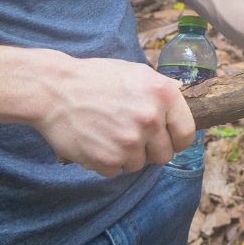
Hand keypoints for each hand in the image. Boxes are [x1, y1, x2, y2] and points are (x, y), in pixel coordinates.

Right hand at [34, 56, 195, 176]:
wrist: (56, 90)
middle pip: (164, 155)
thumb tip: (182, 102)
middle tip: (134, 137)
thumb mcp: (139, 74)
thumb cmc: (98, 78)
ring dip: (127, 156)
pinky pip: (116, 171)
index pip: (187, 133)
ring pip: (139, 164)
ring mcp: (129, 142)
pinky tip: (97, 141)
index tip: (168, 140)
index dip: (177, 139)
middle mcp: (151, 119)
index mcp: (164, 95)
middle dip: (151, 150)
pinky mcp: (107, 159)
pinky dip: (106, 161)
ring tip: (110, 134)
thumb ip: (163, 90)